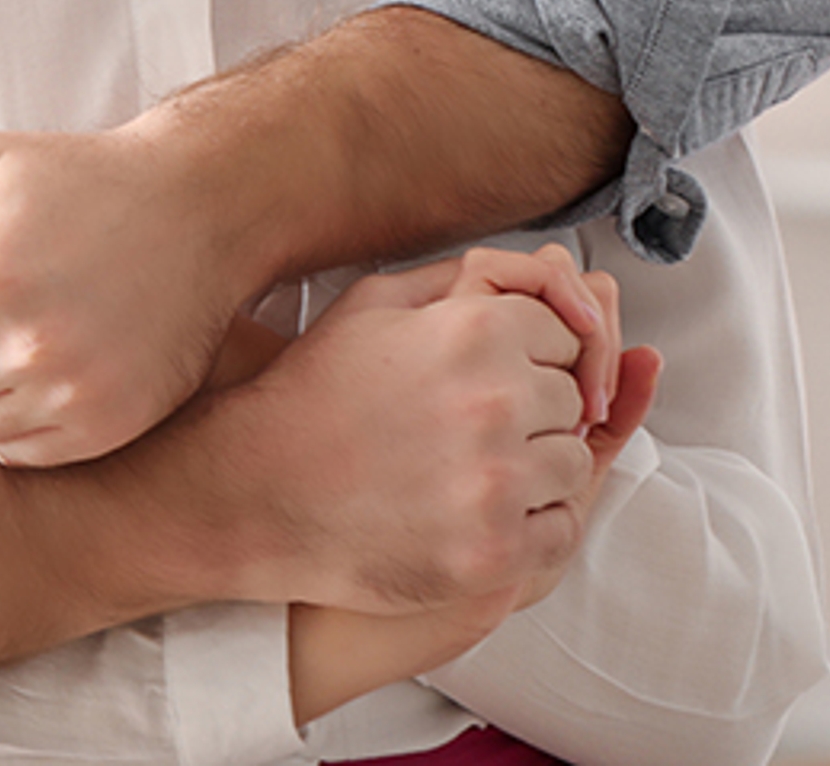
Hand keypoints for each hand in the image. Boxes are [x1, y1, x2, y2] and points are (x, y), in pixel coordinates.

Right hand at [206, 248, 660, 616]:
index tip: (491, 378)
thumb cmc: (316, 395)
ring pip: (572, 465)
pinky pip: (562, 532)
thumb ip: (470, 277)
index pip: (568, 332)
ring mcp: (495, 483)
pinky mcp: (493, 553)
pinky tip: (480, 514)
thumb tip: (555, 275)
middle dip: (534, 412)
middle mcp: (494, 401)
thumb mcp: (375, 304)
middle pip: (573, 399)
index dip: (531, 356)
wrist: (255, 494)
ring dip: (535, 470)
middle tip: (472, 429)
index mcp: (474, 330)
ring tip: (471, 471)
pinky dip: (534, 527)